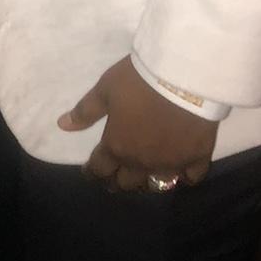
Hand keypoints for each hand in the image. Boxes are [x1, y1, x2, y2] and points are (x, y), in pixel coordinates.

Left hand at [58, 55, 216, 192]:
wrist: (182, 76)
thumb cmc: (138, 81)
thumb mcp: (105, 90)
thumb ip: (85, 111)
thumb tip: (62, 125)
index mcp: (117, 147)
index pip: (99, 169)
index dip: (92, 172)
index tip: (90, 172)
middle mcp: (142, 162)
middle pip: (126, 183)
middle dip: (117, 181)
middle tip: (114, 177)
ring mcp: (171, 163)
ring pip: (157, 185)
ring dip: (147, 183)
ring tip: (144, 178)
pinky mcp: (197, 157)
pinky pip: (191, 177)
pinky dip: (184, 178)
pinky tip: (181, 174)